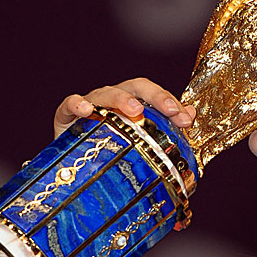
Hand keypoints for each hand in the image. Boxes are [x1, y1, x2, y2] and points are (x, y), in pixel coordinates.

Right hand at [53, 78, 196, 138]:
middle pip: (135, 87)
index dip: (171, 102)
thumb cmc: (110, 152)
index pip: (154, 95)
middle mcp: (113, 100)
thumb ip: (165, 129)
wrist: (73, 169)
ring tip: (134, 111)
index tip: (186, 119)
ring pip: (106, 93)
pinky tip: (85, 110)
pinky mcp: (66, 116)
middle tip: (169, 110)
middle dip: (155, 96)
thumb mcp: (140, 144)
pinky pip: (69, 104)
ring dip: (121, 99)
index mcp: (132, 104)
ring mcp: (90, 106)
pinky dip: (77, 104)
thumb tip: (190, 114)